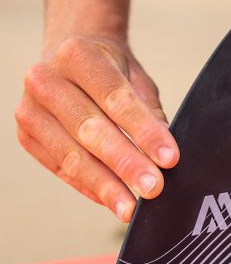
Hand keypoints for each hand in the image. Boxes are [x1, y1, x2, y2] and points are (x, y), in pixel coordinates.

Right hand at [15, 36, 179, 221]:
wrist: (70, 58)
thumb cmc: (110, 69)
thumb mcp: (136, 79)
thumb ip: (149, 113)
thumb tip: (165, 156)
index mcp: (78, 55)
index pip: (116, 99)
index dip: (144, 132)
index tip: (170, 159)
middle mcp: (46, 79)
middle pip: (91, 129)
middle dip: (126, 163)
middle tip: (153, 188)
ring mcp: (30, 109)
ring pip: (72, 155)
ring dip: (106, 185)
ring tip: (131, 207)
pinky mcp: (26, 136)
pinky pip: (61, 169)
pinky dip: (89, 187)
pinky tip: (111, 200)